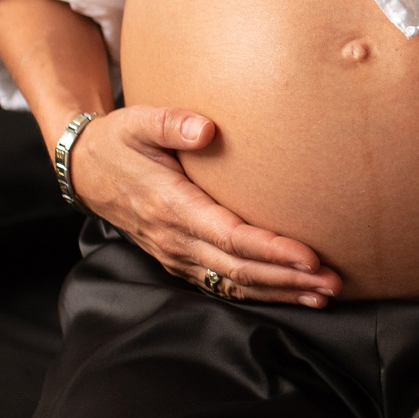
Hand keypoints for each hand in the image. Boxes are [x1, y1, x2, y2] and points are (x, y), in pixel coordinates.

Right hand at [66, 106, 339, 306]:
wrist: (86, 172)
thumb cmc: (119, 142)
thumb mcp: (138, 122)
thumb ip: (171, 123)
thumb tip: (206, 130)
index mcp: (170, 205)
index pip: (229, 236)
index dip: (271, 250)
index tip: (309, 256)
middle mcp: (174, 239)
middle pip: (238, 269)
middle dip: (288, 279)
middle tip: (332, 282)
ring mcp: (177, 255)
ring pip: (233, 284)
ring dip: (280, 292)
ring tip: (323, 295)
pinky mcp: (181, 261)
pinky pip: (223, 284)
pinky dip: (260, 293)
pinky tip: (293, 295)